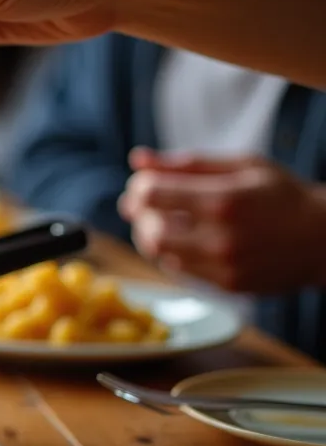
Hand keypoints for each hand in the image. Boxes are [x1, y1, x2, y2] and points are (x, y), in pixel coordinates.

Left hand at [118, 148, 325, 292]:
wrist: (325, 239)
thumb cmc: (282, 194)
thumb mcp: (242, 165)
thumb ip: (187, 163)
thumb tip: (137, 160)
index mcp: (223, 200)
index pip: (152, 194)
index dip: (139, 187)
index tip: (144, 184)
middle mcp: (221, 237)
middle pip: (149, 230)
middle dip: (139, 215)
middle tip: (145, 204)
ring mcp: (224, 267)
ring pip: (160, 254)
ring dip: (151, 235)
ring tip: (162, 220)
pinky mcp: (227, 286)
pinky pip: (180, 270)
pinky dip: (172, 253)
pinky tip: (185, 239)